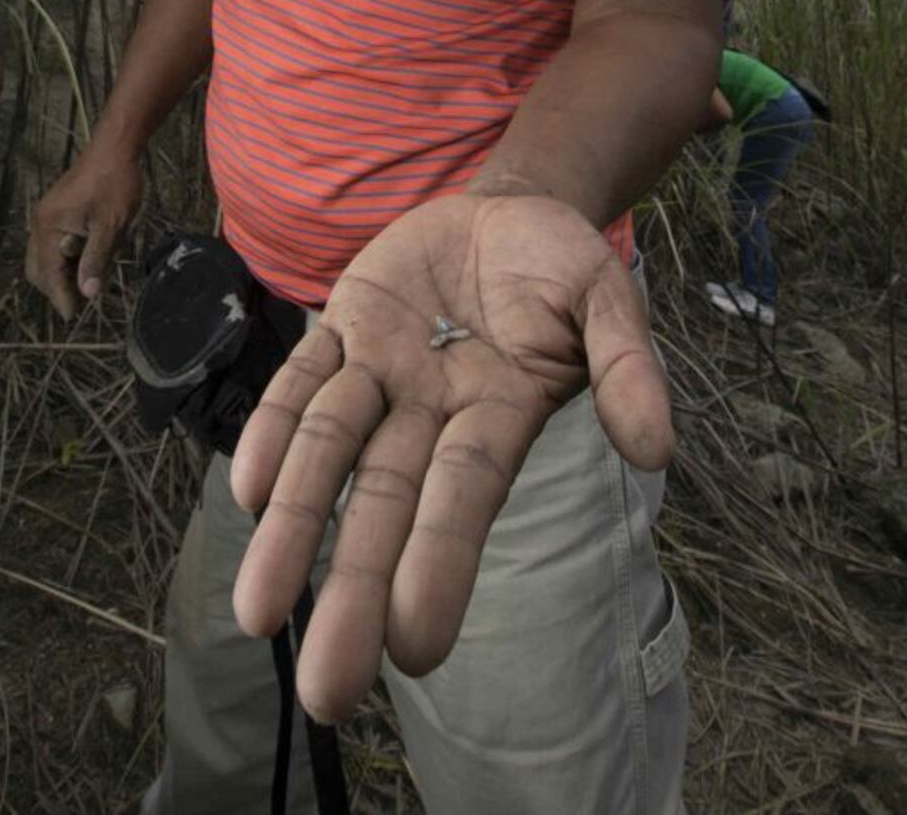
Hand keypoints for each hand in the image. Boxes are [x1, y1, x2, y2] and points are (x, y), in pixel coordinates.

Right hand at [25, 143, 144, 318]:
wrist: (115, 147)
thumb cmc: (116, 184)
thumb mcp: (111, 226)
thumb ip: (96, 260)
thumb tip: (88, 294)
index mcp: (48, 227)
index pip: (48, 274)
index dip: (61, 297)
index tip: (72, 318)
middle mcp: (40, 222)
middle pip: (38, 269)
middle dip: (55, 288)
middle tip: (79, 304)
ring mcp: (45, 215)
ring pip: (42, 257)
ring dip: (59, 273)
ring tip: (83, 285)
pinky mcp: (55, 210)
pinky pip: (51, 243)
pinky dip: (62, 258)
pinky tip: (84, 261)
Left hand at [230, 192, 671, 722]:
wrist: (509, 211)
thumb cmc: (561, 267)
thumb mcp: (605, 298)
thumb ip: (626, 367)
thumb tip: (656, 449)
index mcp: (500, 412)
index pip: (464, 496)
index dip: (440, 561)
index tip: (416, 646)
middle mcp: (432, 408)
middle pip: (386, 502)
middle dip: (354, 590)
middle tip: (326, 694)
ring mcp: (383, 368)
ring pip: (329, 451)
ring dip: (293, 526)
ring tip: (257, 613)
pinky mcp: (345, 326)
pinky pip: (300, 382)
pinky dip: (272, 429)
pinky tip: (249, 490)